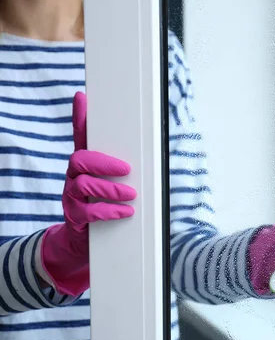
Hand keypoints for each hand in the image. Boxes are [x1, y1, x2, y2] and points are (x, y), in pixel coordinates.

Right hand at [40, 92, 136, 295]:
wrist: (82, 242)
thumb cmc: (101, 206)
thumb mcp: (110, 184)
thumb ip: (121, 166)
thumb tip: (139, 148)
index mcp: (84, 166)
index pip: (79, 137)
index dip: (79, 118)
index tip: (82, 97)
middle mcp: (73, 178)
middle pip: (79, 159)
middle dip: (104, 162)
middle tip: (126, 169)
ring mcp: (71, 198)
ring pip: (83, 184)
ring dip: (111, 189)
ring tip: (131, 194)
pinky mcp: (75, 218)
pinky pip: (87, 211)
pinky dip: (109, 211)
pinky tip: (125, 212)